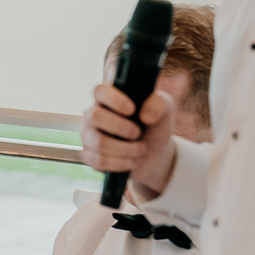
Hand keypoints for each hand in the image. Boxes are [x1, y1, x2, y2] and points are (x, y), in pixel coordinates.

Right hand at [81, 83, 176, 197]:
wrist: (154, 153)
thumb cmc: (154, 125)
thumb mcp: (165, 110)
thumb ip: (159, 104)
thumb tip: (144, 115)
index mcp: (109, 98)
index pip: (99, 91)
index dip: (113, 99)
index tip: (131, 110)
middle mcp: (94, 115)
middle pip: (94, 116)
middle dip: (120, 127)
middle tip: (137, 133)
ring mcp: (89, 135)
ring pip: (98, 142)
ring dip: (125, 149)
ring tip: (141, 150)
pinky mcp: (89, 155)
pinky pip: (98, 161)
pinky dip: (120, 163)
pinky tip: (132, 161)